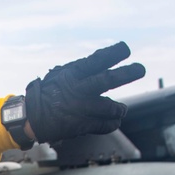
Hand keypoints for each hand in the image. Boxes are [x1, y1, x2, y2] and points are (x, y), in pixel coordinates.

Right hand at [25, 42, 145, 143]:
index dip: (112, 54)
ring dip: (119, 108)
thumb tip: (107, 58)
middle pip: (107, 80)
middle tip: (141, 69)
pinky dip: (113, 123)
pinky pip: (105, 124)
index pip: (96, 61)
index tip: (126, 49)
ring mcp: (81, 108)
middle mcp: (78, 90)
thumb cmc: (50, 92)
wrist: (32, 117)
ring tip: (122, 109)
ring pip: (110, 107)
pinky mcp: (81, 125)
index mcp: (73, 74)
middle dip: (126, 74)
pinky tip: (115, 120)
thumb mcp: (62, 74)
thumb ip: (83, 69)